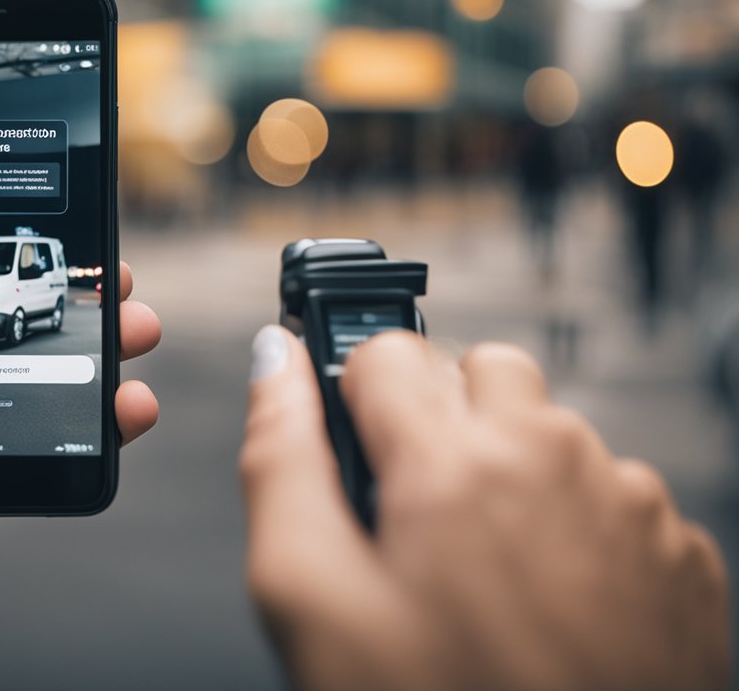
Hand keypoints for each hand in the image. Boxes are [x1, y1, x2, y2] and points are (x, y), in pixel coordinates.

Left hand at [0, 141, 161, 674]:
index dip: (6, 243)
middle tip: (116, 281)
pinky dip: (102, 427)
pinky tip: (128, 407)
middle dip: (74, 294)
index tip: (55, 225)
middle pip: (16, 317)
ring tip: (136, 334)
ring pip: (49, 378)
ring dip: (102, 353)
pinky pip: (55, 445)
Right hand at [241, 326, 729, 690]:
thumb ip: (279, 462)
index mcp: (454, 464)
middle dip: (439, 419)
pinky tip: (549, 598)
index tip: (354, 443)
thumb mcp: (310, 601)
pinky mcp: (677, 552)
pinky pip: (612, 491)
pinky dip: (575, 521)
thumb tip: (275, 366)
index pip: (384, 350)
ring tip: (484, 570)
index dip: (351, 399)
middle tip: (418, 512)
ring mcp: (628, 505)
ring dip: (510, 469)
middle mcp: (554, 460)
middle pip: (479, 369)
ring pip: (549, 429)